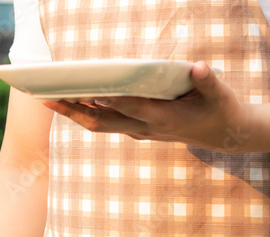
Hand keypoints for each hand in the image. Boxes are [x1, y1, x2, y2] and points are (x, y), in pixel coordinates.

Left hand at [41, 61, 253, 152]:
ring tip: (47, 98)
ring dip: (72, 113)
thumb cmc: (221, 109)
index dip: (112, 102)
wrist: (222, 135)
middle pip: (102, 122)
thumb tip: (199, 68)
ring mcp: (137, 132)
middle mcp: (145, 129)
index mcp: (164, 119)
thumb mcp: (221, 95)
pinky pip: (103, 122)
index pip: (132, 109)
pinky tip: (68, 99)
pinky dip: (84, 112)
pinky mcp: (134, 130)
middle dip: (74, 111)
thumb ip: (208, 82)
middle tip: (48, 98)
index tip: (91, 92)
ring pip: (98, 125)